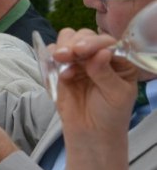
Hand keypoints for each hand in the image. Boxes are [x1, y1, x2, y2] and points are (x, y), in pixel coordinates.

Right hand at [52, 28, 137, 143]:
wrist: (90, 133)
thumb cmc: (110, 114)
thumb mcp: (116, 95)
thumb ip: (106, 73)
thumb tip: (101, 53)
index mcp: (119, 60)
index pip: (107, 42)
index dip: (94, 43)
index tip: (82, 50)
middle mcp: (99, 56)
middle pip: (85, 36)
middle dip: (75, 43)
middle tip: (68, 55)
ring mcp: (79, 61)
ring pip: (67, 39)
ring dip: (63, 46)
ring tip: (61, 59)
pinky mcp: (61, 68)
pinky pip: (52, 54)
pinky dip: (51, 57)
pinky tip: (59, 71)